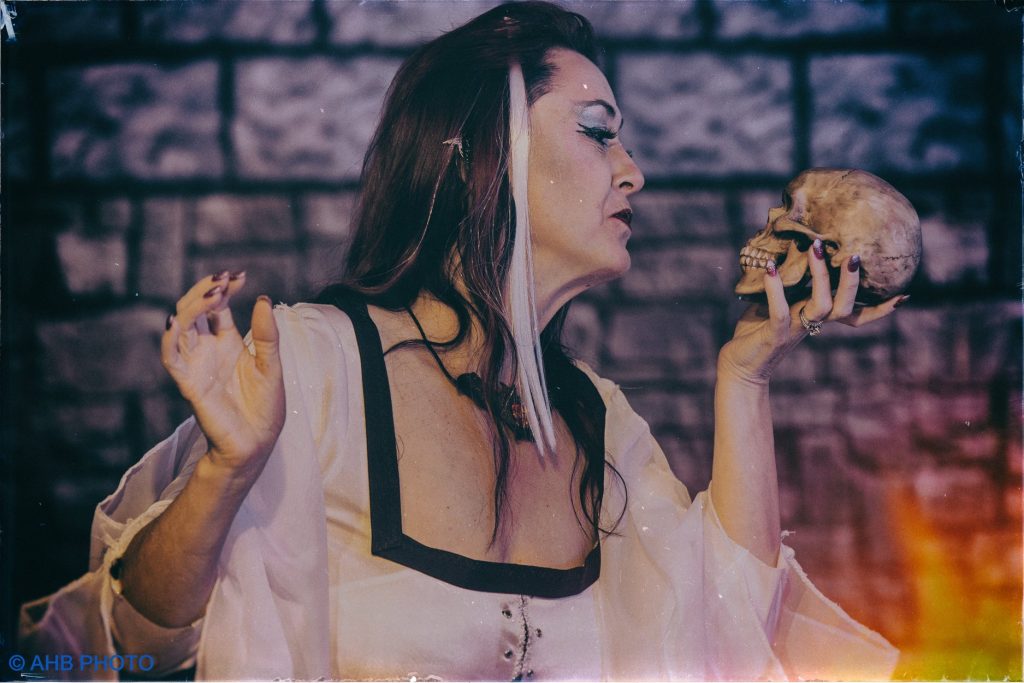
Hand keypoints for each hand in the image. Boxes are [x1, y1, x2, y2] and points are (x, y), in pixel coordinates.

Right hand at [161, 272, 285, 475]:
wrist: (257, 443)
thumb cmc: (264, 406)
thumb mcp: (271, 365)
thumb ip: (266, 335)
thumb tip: (262, 299)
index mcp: (226, 342)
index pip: (218, 307)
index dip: (225, 289)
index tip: (239, 275)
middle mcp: (207, 349)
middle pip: (194, 310)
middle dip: (205, 291)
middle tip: (224, 279)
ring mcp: (196, 364)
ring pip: (181, 326)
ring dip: (193, 306)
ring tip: (213, 293)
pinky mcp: (188, 383)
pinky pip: (171, 357)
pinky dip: (169, 338)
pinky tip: (175, 320)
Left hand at [719, 240, 907, 384]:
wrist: (739, 366)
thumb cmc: (757, 331)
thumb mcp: (777, 302)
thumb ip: (789, 282)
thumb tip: (792, 249)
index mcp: (818, 318)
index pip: (857, 316)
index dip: (880, 309)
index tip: (904, 295)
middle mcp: (812, 324)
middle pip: (845, 306)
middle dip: (851, 281)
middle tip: (854, 255)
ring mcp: (796, 330)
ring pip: (821, 306)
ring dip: (820, 277)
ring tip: (816, 249)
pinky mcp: (775, 335)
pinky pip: (780, 311)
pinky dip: (776, 289)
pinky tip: (770, 268)